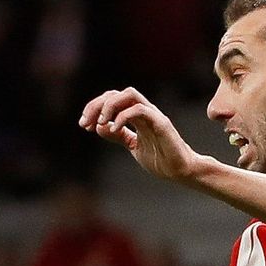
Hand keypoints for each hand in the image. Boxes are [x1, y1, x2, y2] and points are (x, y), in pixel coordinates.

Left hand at [79, 87, 204, 182]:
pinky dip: (123, 117)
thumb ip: (118, 136)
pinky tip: (114, 129)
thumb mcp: (133, 146)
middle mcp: (145, 111)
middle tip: (86, 123)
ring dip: (109, 106)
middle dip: (97, 105)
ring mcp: (154, 115)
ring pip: (129, 95)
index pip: (112, 99)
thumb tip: (99, 127)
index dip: (95, 108)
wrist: (181, 172)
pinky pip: (140, 110)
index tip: (84, 126)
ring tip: (100, 122)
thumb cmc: (161, 160)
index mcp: (137, 115)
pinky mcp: (161, 123)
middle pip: (116, 93)